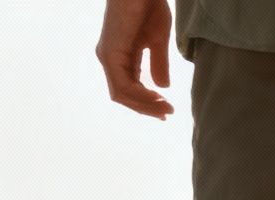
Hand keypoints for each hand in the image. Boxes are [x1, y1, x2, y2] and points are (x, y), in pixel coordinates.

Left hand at [97, 0, 174, 118]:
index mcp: (118, 56)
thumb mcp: (157, 40)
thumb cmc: (148, 5)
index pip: (128, 89)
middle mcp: (108, 58)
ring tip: (165, 108)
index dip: (146, 103)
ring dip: (144, 105)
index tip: (166, 109)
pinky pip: (123, 84)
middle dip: (145, 108)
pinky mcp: (110, 52)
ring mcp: (107, 56)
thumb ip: (157, 64)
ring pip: (121, 94)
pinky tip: (157, 96)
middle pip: (123, 95)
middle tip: (167, 114)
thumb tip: (161, 87)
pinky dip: (140, 95)